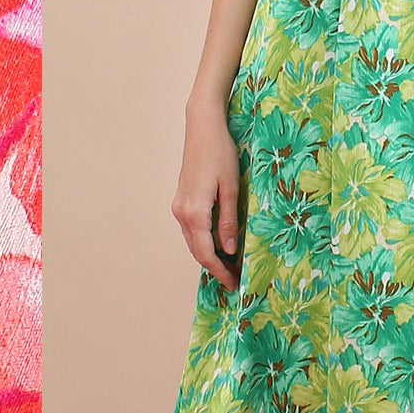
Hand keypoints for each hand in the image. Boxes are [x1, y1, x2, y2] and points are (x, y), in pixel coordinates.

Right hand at [172, 105, 241, 293]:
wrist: (203, 128)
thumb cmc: (220, 154)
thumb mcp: (231, 189)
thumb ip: (229, 221)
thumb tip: (230, 249)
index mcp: (194, 212)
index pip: (206, 253)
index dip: (220, 271)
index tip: (234, 284)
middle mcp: (181, 212)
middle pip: (196, 250)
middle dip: (215, 267)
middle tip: (234, 279)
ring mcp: (178, 206)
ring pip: (192, 241)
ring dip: (209, 255)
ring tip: (229, 265)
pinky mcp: (181, 200)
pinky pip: (191, 229)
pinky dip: (203, 241)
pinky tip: (218, 243)